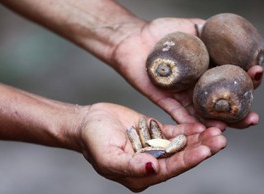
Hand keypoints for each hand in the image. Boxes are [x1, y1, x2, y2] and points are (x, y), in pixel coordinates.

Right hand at [78, 103, 226, 191]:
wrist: (88, 122)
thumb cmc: (93, 140)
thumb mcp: (107, 156)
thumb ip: (129, 165)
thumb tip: (153, 168)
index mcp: (140, 174)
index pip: (169, 170)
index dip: (188, 161)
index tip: (205, 151)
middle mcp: (151, 163)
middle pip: (180, 158)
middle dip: (201, 149)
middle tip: (219, 140)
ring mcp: (153, 147)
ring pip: (181, 145)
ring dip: (199, 139)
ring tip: (216, 130)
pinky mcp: (153, 132)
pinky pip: (173, 132)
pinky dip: (187, 130)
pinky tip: (200, 125)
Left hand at [112, 18, 261, 128]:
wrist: (133, 39)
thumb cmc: (159, 32)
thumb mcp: (191, 26)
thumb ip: (212, 33)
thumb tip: (237, 35)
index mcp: (206, 70)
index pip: (232, 79)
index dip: (247, 80)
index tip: (257, 73)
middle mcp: (196, 86)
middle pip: (220, 103)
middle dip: (238, 112)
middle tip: (252, 119)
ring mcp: (181, 95)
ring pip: (202, 113)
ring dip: (217, 123)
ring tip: (230, 128)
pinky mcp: (165, 100)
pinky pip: (178, 114)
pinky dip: (190, 123)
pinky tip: (203, 129)